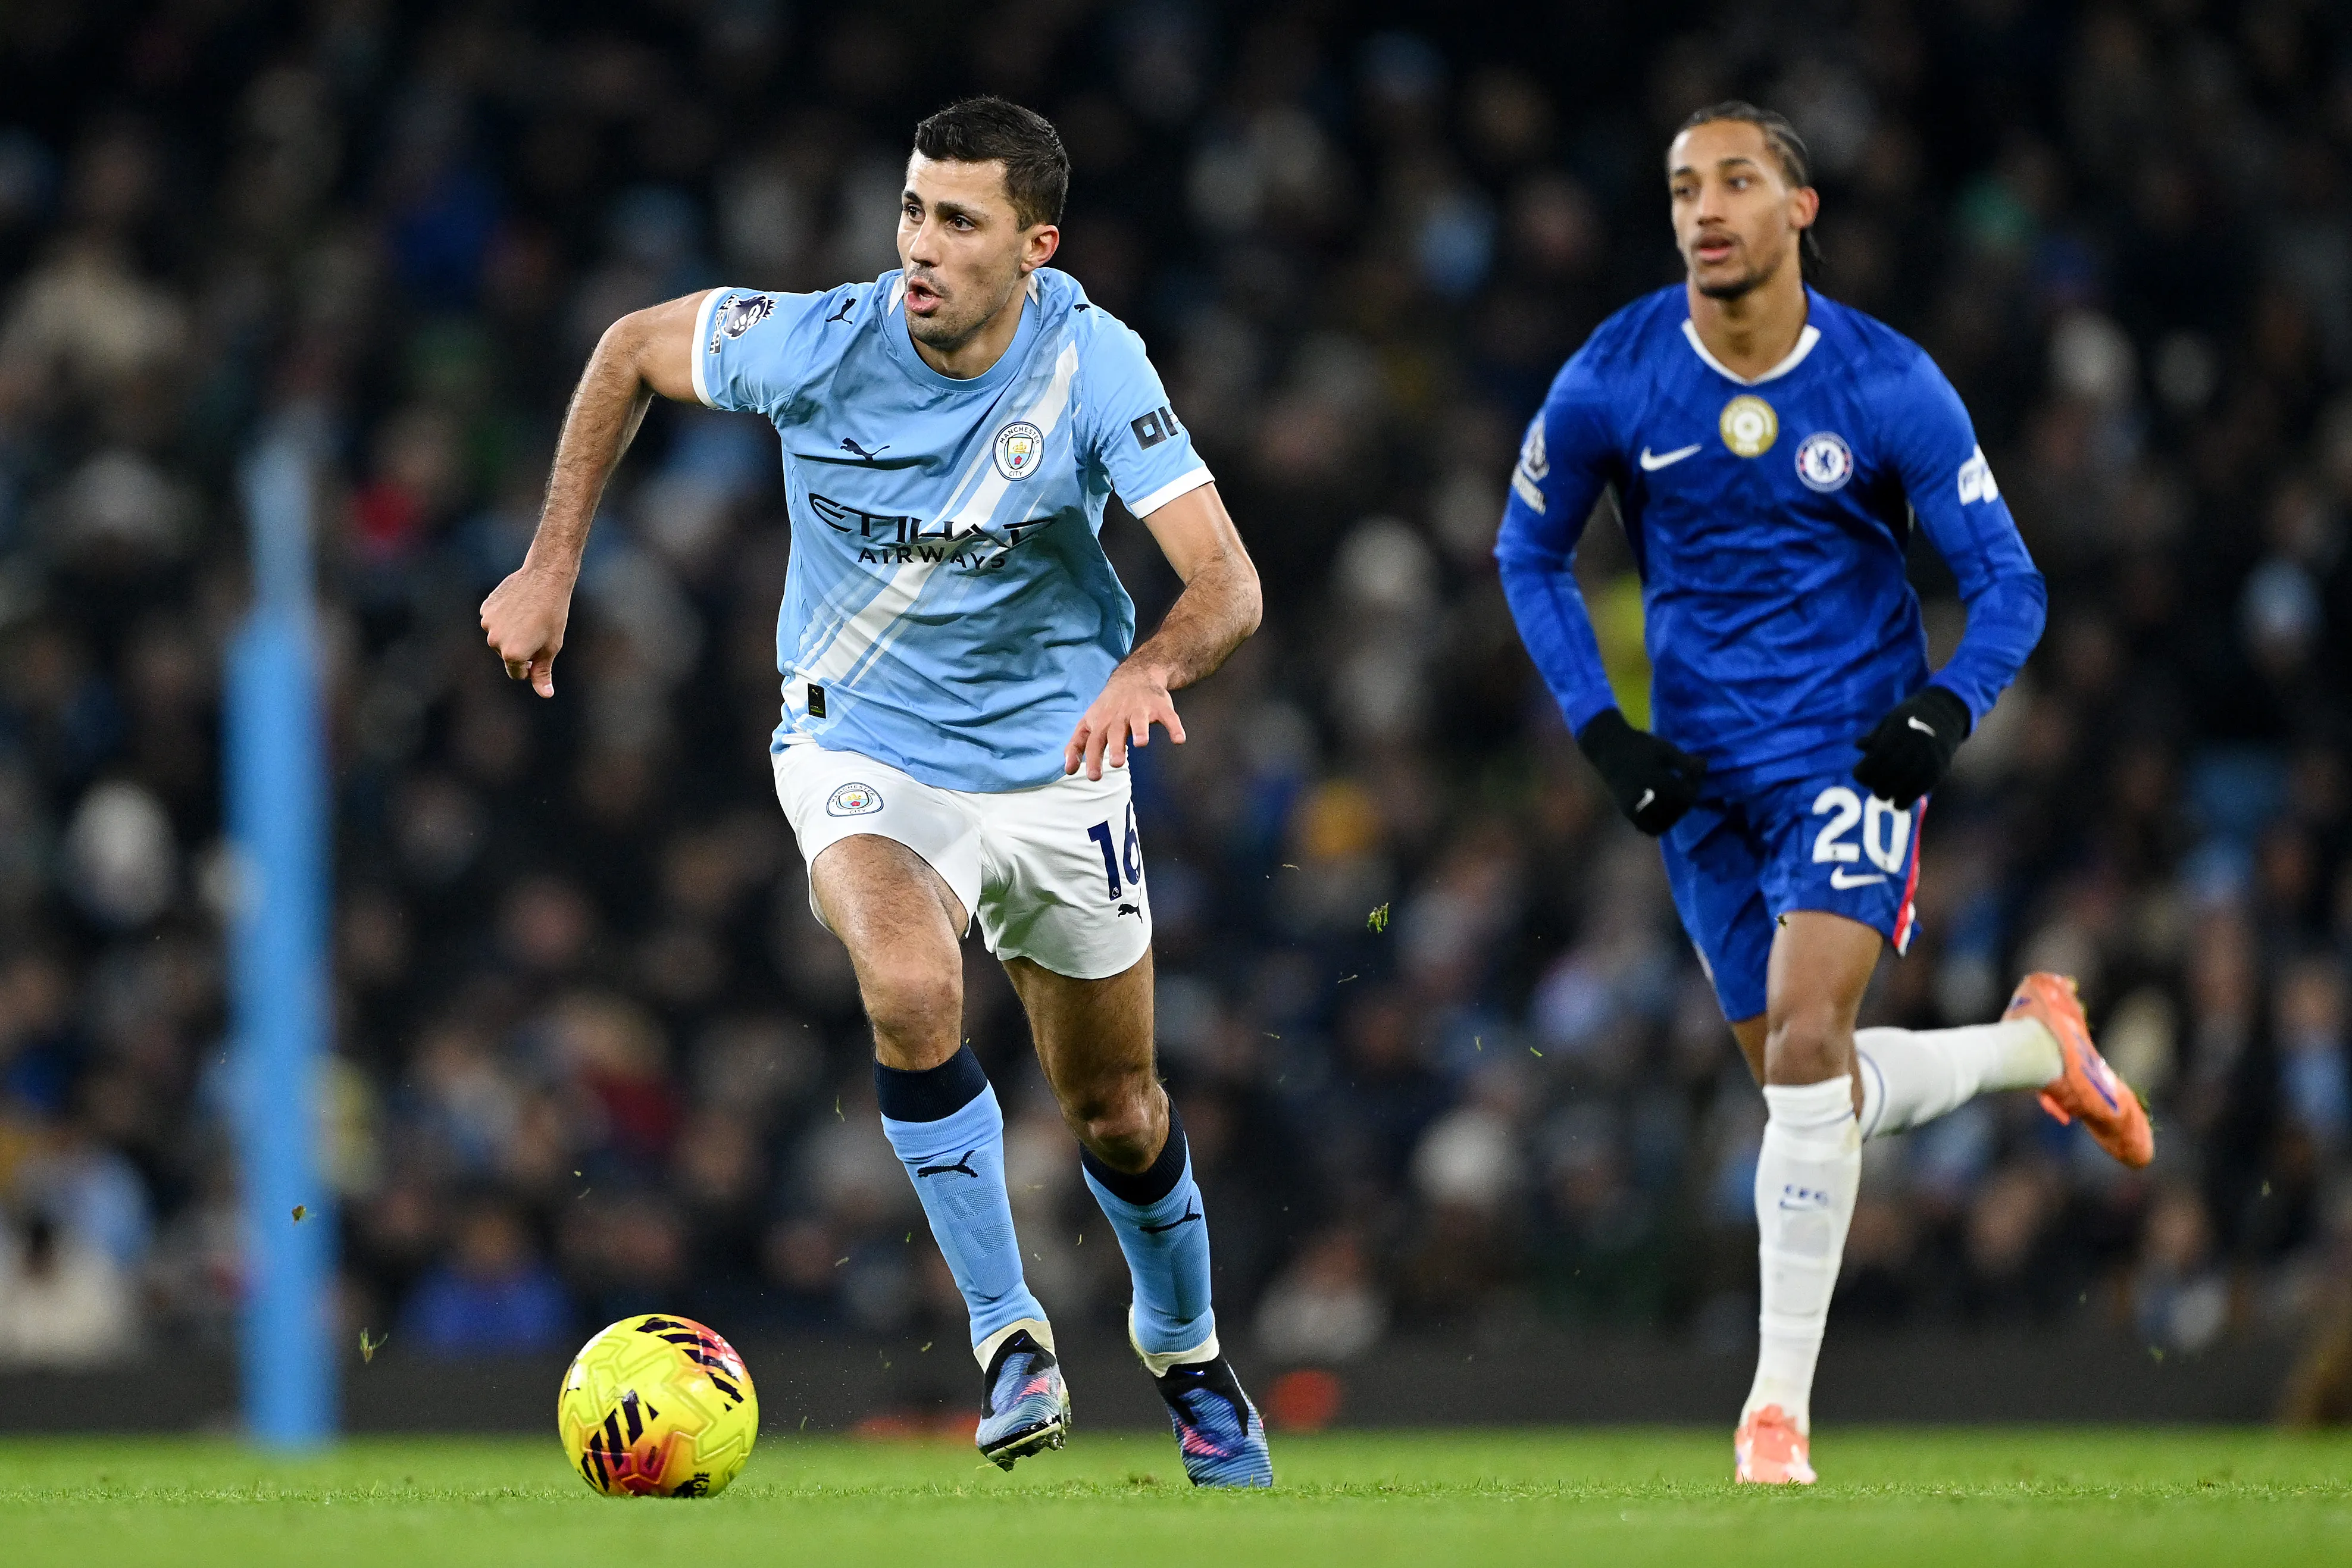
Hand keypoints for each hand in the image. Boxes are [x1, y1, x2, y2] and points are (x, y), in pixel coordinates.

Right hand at [479, 563, 574, 697]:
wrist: (545, 578)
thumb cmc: (553, 615)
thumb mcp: (551, 647)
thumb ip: (543, 673)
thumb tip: (546, 694)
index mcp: (512, 654)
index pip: (517, 673)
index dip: (531, 666)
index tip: (539, 652)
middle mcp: (495, 641)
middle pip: (507, 655)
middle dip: (520, 648)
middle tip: (537, 630)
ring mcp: (488, 624)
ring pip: (500, 637)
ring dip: (512, 632)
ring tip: (528, 617)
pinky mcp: (486, 608)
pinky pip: (495, 620)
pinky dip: (505, 617)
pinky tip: (519, 606)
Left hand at [1064, 662, 1185, 780]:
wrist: (1135, 677)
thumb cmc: (1109, 708)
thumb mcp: (1089, 723)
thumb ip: (1078, 745)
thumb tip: (1068, 770)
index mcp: (1101, 722)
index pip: (1093, 741)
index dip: (1092, 758)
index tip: (1094, 776)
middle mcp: (1119, 716)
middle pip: (1115, 731)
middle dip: (1116, 747)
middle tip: (1117, 764)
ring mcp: (1139, 710)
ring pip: (1139, 721)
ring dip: (1140, 731)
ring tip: (1141, 743)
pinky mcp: (1159, 707)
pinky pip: (1168, 717)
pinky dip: (1174, 727)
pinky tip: (1179, 740)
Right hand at [1576, 707, 1708, 835]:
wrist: (1609, 749)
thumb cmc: (1638, 746)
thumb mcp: (1665, 749)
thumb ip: (1685, 762)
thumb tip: (1705, 767)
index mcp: (1656, 781)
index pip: (1685, 795)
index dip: (1695, 788)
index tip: (1694, 777)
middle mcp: (1646, 798)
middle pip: (1676, 811)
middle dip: (1685, 801)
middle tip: (1686, 788)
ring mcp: (1635, 808)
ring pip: (1663, 822)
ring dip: (1674, 815)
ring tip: (1675, 800)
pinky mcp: (1628, 812)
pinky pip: (1647, 827)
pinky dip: (1657, 824)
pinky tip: (1662, 813)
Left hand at [1852, 685, 1970, 806]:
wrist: (1947, 713)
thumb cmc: (1912, 716)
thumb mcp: (1891, 719)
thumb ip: (1875, 736)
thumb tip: (1858, 746)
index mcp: (1899, 731)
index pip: (1877, 758)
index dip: (1864, 771)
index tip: (1858, 775)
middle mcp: (1915, 746)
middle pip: (1889, 773)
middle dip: (1875, 784)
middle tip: (1872, 785)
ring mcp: (1929, 759)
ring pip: (1904, 784)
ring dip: (1889, 794)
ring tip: (1883, 793)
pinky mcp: (1939, 770)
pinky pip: (1920, 791)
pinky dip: (1906, 801)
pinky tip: (1897, 803)